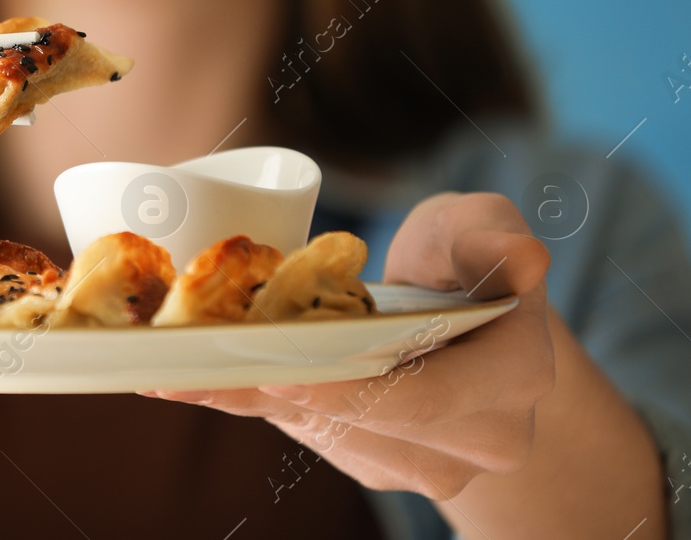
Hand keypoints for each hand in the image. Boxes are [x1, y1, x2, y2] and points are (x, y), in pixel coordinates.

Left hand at [146, 192, 554, 500]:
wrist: (467, 320)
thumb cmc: (466, 260)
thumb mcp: (480, 228)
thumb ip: (492, 235)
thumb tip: (522, 255)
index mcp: (514, 380)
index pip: (423, 398)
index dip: (346, 388)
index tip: (273, 367)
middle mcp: (478, 440)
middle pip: (357, 421)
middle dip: (269, 390)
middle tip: (191, 364)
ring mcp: (424, 461)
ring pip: (319, 433)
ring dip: (242, 400)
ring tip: (169, 370)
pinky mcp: (373, 460)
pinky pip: (301, 433)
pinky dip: (242, 403)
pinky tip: (181, 383)